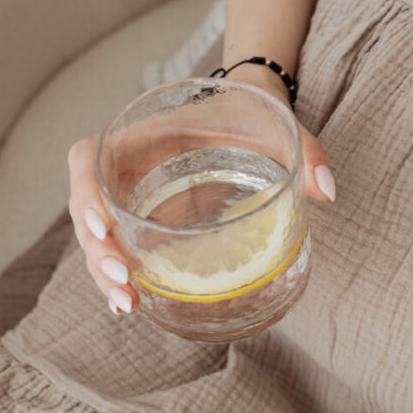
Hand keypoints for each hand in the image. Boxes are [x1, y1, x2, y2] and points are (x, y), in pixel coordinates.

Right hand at [66, 79, 335, 314]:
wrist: (248, 106)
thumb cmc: (253, 112)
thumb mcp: (278, 124)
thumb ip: (306, 150)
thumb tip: (326, 190)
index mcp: (143, 134)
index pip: (86, 157)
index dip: (85, 194)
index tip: (101, 229)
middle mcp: (128, 164)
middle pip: (88, 208)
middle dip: (97, 254)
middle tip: (125, 291)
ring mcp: (134, 192)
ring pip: (98, 233)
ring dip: (104, 272)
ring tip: (127, 306)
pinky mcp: (147, 214)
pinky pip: (120, 242)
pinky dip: (122, 272)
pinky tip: (134, 302)